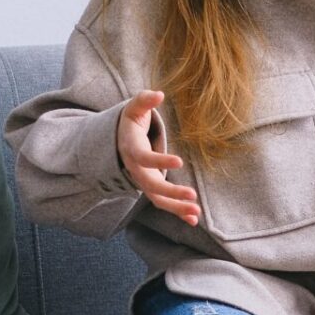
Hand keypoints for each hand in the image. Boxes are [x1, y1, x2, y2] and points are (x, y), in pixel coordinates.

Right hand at [117, 90, 199, 226]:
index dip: (160, 161)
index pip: (145, 159)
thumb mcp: (133, 108)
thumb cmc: (130, 122)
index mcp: (132, 150)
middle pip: (151, 186)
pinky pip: (164, 203)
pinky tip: (194, 219)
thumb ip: (144, 100)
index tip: (180, 161)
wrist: (117, 142)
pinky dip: (177, 212)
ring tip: (196, 212)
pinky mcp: (152, 188)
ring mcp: (143, 181)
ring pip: (158, 199)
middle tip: (192, 195)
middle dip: (171, 192)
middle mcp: (136, 170)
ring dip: (176, 207)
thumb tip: (159, 94)